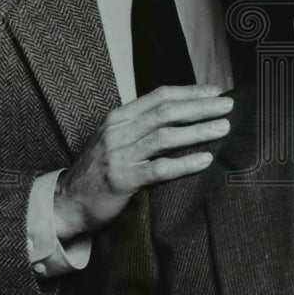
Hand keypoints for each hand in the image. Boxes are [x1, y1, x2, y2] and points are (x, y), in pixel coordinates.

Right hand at [53, 85, 231, 240]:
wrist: (66, 203)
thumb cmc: (97, 171)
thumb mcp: (114, 140)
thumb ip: (140, 126)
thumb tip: (179, 115)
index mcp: (119, 117)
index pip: (159, 96)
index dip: (189, 92)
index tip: (215, 91)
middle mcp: (119, 131)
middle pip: (166, 112)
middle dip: (200, 107)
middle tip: (227, 106)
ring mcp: (120, 155)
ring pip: (165, 136)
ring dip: (198, 130)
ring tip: (222, 128)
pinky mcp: (123, 180)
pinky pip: (160, 169)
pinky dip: (185, 163)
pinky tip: (205, 160)